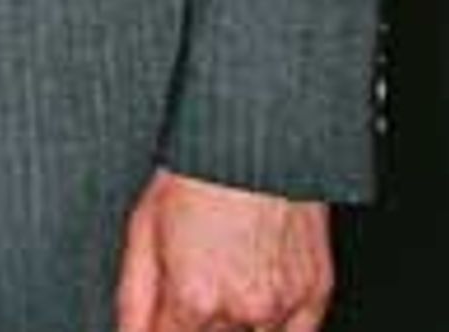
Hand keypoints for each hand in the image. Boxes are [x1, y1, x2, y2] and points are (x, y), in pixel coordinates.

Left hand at [115, 168, 332, 331]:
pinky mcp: (315, 293)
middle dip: (197, 320)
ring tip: (227, 271)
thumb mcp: (145, 224)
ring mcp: (283, 305)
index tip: (167, 311)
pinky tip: (259, 289)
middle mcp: (241, 310)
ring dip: (234, 322)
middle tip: (199, 279)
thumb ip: (134, 297)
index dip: (162, 325)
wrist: (257, 136)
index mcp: (194, 298)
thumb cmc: (199, 168)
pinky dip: (275, 323)